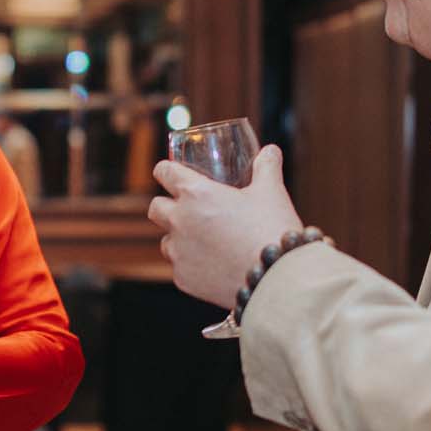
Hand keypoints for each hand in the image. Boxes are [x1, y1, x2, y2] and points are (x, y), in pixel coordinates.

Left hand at [147, 144, 303, 307]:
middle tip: (188, 208)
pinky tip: (213, 266)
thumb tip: (270, 150)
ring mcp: (179, 252)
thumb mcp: (271, 192)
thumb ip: (267, 167)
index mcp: (196, 194)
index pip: (164, 172)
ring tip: (204, 241)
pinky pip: (180, 268)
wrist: (274, 277)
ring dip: (178, 238)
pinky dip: (192, 265)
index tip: (170, 173)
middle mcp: (179, 221)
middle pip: (155, 208)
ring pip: (165, 241)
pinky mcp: (183, 279)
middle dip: (167, 205)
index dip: (166, 170)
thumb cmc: (271, 229)